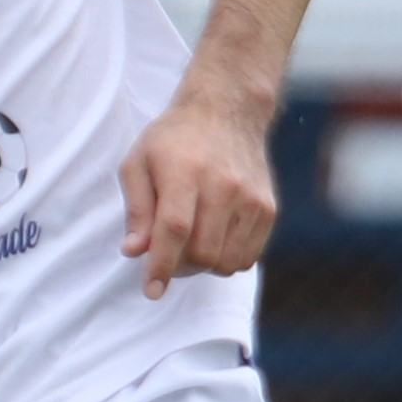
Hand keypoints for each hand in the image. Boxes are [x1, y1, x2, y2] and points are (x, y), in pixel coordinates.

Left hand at [118, 89, 279, 287]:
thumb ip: (136, 209)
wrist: (227, 110)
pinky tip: (213, 239)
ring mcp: (251, 198)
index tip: (151, 290)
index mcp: (185, 171)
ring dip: (203, 266)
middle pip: (203, 253)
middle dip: (180, 268)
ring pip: (227, 262)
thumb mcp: (138, 162)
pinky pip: (247, 257)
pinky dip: (226, 260)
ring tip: (190, 245)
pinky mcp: (268, 208)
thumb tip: (133, 251)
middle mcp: (223, 185)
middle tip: (168, 256)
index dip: (161, 266)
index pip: (174, 230)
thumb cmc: (174, 140)